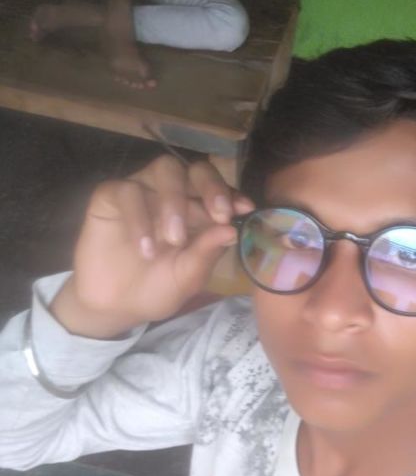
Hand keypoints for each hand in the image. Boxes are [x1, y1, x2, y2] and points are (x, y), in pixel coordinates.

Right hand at [51, 155, 253, 338]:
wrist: (117, 306)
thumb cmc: (158, 289)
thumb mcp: (187, 277)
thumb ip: (206, 253)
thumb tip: (232, 230)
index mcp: (199, 211)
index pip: (219, 190)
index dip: (231, 194)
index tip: (244, 209)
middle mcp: (173, 194)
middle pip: (195, 169)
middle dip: (211, 187)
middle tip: (219, 214)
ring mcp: (143, 191)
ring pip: (164, 169)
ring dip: (175, 200)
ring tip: (174, 239)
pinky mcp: (111, 196)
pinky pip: (127, 190)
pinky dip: (139, 218)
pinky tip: (145, 249)